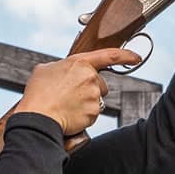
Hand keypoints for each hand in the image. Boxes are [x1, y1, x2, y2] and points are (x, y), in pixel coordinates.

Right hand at [14, 48, 141, 135]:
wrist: (38, 117)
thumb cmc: (38, 94)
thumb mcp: (45, 70)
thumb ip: (62, 67)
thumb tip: (65, 71)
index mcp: (79, 63)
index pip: (110, 56)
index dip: (126, 56)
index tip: (136, 58)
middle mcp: (90, 78)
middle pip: (100, 84)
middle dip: (90, 90)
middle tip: (70, 95)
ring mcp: (94, 96)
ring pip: (96, 100)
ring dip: (85, 103)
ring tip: (66, 105)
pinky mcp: (94, 113)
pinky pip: (92, 114)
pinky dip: (83, 116)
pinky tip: (69, 114)